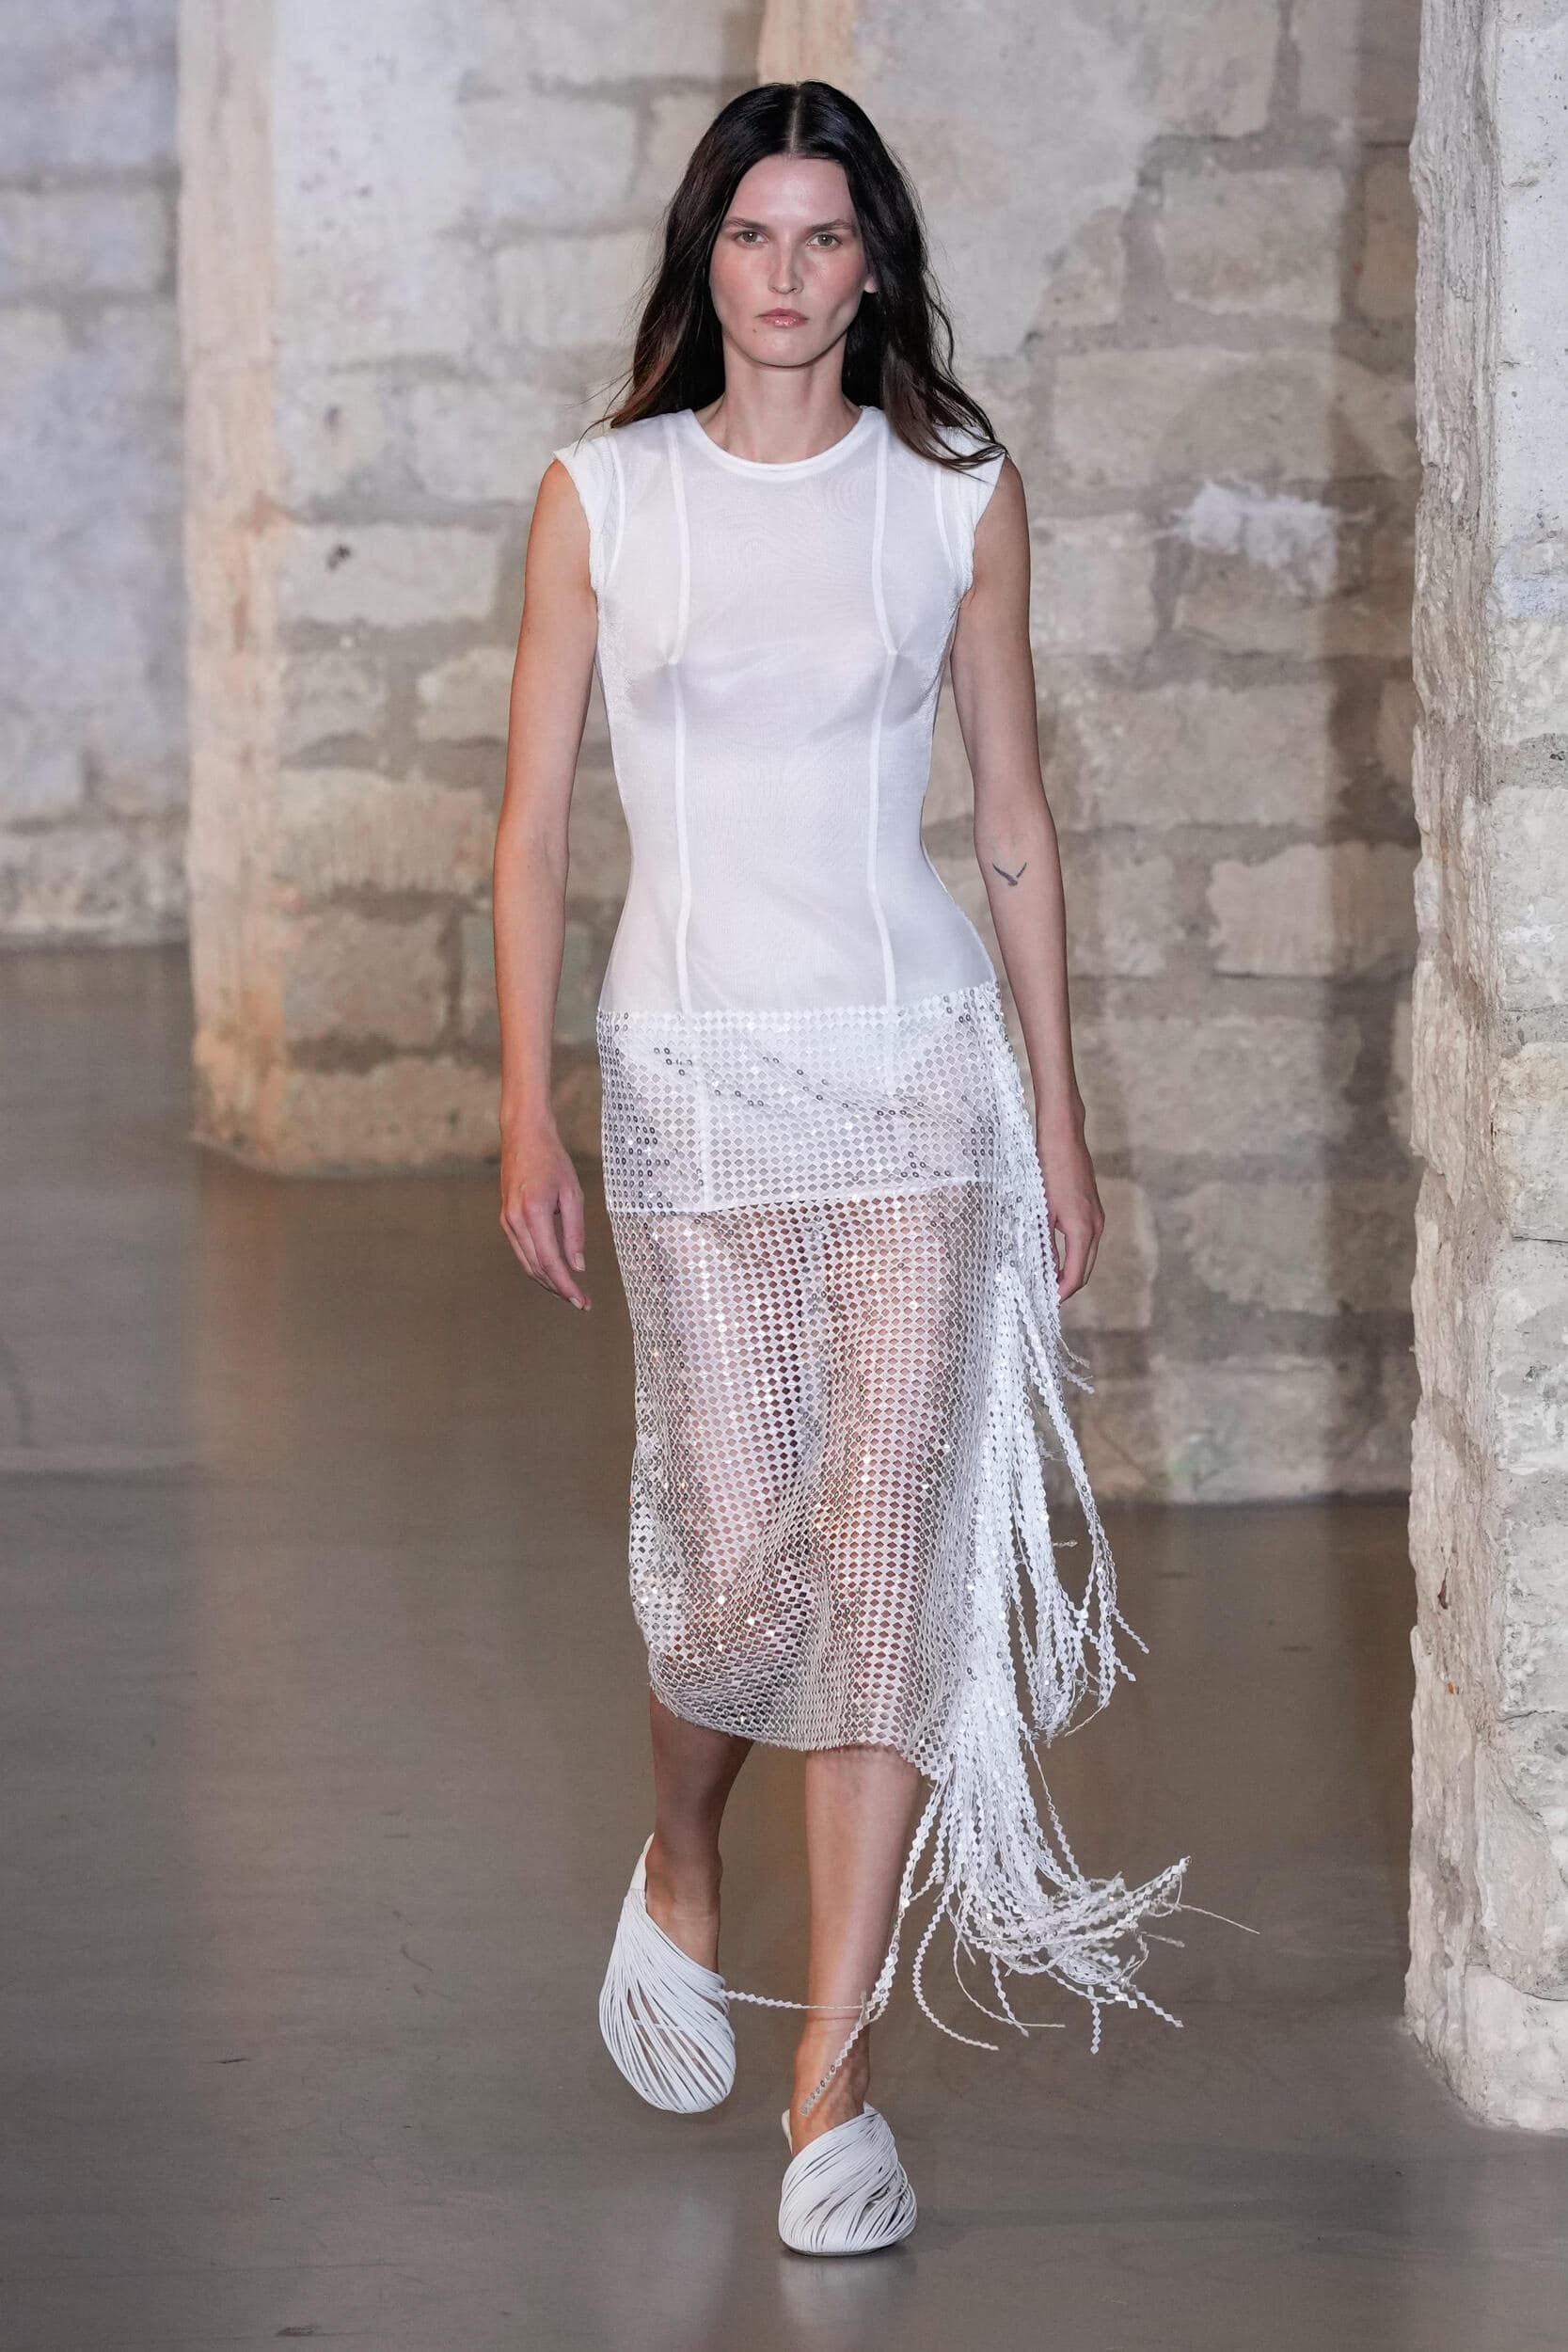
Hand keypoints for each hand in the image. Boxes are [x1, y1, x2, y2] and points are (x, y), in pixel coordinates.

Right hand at [499, 1117, 589, 1309]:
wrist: (523, 1135)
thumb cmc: (552, 1160)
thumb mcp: (573, 1193)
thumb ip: (575, 1232)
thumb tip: (578, 1266)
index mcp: (534, 1211)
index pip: (550, 1261)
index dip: (566, 1285)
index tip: (582, 1301)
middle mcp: (515, 1219)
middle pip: (537, 1267)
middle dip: (559, 1289)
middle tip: (581, 1302)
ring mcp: (507, 1220)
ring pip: (527, 1263)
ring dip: (547, 1281)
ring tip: (570, 1292)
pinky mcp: (505, 1218)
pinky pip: (521, 1251)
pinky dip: (537, 1266)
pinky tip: (553, 1272)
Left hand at [1033, 1115, 1103, 1301]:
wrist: (1063, 1138)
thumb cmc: (1049, 1170)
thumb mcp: (1041, 1210)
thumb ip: (1044, 1242)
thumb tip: (1043, 1269)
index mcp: (1083, 1229)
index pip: (1077, 1274)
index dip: (1062, 1292)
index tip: (1047, 1302)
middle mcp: (1096, 1226)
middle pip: (1086, 1270)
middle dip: (1068, 1286)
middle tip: (1046, 1296)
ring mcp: (1097, 1218)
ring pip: (1087, 1256)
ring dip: (1071, 1271)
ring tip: (1047, 1280)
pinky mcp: (1093, 1210)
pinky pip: (1087, 1242)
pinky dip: (1074, 1255)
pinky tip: (1056, 1257)